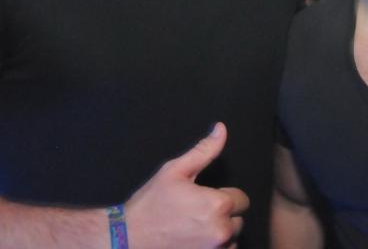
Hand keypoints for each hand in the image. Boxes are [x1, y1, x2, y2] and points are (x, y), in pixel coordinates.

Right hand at [125, 122, 248, 248]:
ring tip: (195, 229)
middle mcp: (221, 231)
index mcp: (217, 204)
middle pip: (237, 220)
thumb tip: (221, 129)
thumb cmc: (151, 204)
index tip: (204, 198)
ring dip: (219, 234)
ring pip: (231, 239)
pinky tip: (194, 242)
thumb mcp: (175, 171)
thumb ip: (204, 150)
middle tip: (197, 213)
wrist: (126, 240)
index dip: (224, 195)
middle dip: (223, 215)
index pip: (241, 199)